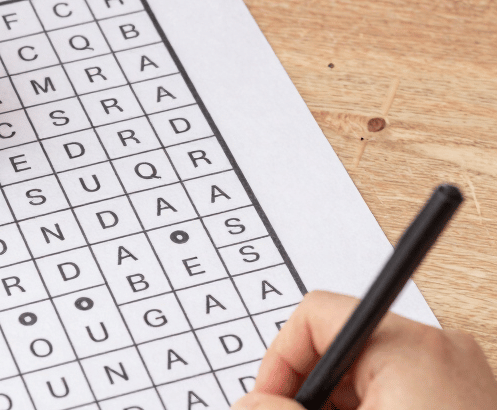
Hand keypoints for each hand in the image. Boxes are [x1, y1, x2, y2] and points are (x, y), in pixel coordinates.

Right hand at [233, 291, 496, 409]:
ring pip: (369, 382)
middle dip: (311, 399)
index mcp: (408, 348)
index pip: (317, 316)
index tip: (267, 404)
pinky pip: (401, 399)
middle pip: (341, 352)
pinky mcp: (468, 406)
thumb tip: (251, 406)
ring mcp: (460, 381)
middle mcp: (440, 353)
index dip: (280, 361)